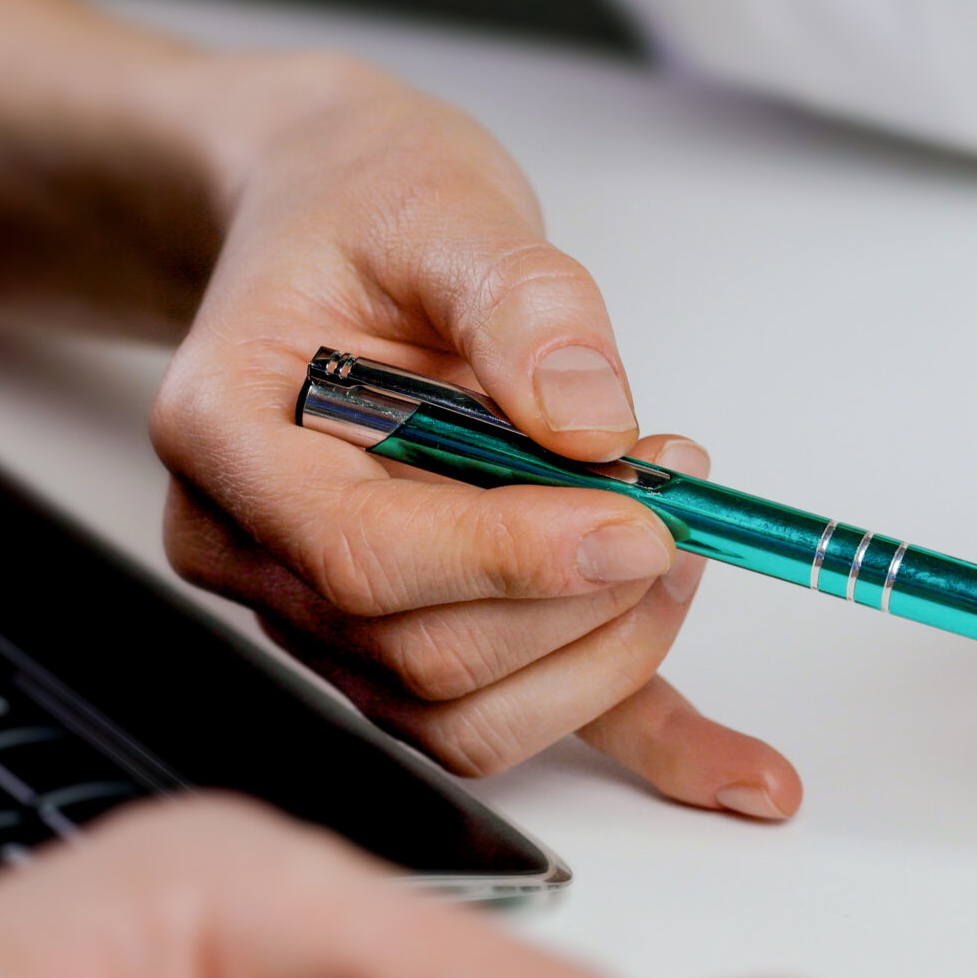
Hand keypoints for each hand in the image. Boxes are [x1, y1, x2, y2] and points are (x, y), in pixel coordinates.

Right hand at [147, 54, 799, 819]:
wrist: (342, 213)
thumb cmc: (366, 206)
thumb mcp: (445, 204)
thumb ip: (524, 303)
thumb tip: (591, 420)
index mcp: (231, 436)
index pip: (364, 556)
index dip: (514, 558)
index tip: (637, 519)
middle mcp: (260, 546)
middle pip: (423, 654)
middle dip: (580, 598)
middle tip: (678, 499)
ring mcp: (334, 607)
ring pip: (470, 711)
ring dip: (610, 651)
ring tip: (684, 537)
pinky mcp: (432, 625)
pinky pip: (536, 714)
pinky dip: (650, 745)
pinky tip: (745, 773)